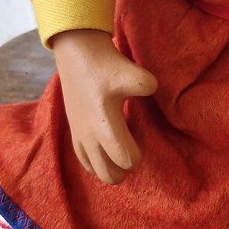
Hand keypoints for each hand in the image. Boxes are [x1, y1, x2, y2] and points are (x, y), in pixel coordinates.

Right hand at [51, 29, 158, 184]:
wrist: (77, 53)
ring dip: (108, 168)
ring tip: (120, 158)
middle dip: (123, 171)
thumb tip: (154, 91)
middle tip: (133, 156)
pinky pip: (82, 158)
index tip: (142, 142)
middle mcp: (90, 136)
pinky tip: (104, 157)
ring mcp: (79, 134)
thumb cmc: (105, 65)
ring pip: (94, 169)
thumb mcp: (131, 72)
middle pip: (108, 174)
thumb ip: (146, 85)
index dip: (137, 155)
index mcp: (105, 126)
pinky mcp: (73, 130)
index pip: (125, 159)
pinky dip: (94, 162)